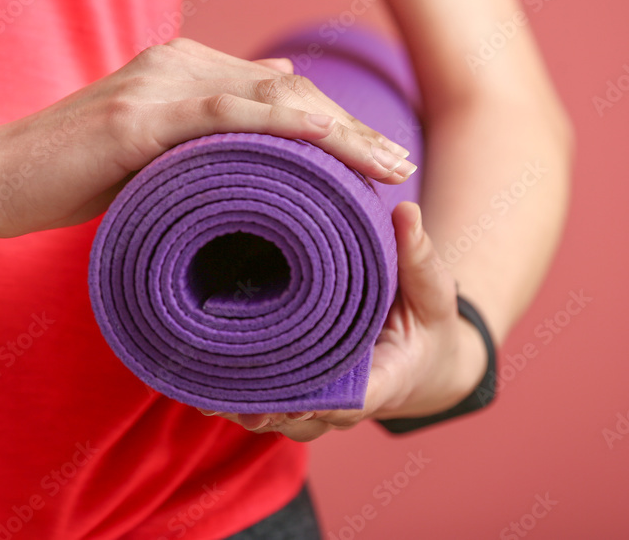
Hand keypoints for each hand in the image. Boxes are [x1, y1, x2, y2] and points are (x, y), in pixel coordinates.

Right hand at [0, 38, 416, 238]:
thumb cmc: (65, 177)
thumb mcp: (146, 157)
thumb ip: (197, 141)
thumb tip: (260, 129)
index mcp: (181, 70)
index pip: (276, 92)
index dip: (332, 125)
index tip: (374, 160)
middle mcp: (177, 64)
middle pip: (286, 92)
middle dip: (350, 129)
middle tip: (397, 164)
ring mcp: (158, 85)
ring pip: (269, 100)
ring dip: (336, 133)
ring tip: (385, 166)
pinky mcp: (138, 117)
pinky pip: (226, 117)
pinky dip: (283, 132)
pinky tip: (327, 153)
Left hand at [197, 202, 487, 441]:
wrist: (426, 364)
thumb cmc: (427, 325)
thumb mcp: (433, 291)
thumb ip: (418, 255)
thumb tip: (404, 213)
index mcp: (381, 383)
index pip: (343, 401)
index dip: (306, 401)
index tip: (274, 394)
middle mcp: (342, 403)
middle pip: (293, 416)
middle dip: (255, 403)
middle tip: (214, 386)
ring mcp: (316, 406)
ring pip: (270, 416)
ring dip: (236, 400)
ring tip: (195, 376)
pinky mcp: (296, 394)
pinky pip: (262, 401)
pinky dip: (232, 390)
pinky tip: (196, 369)